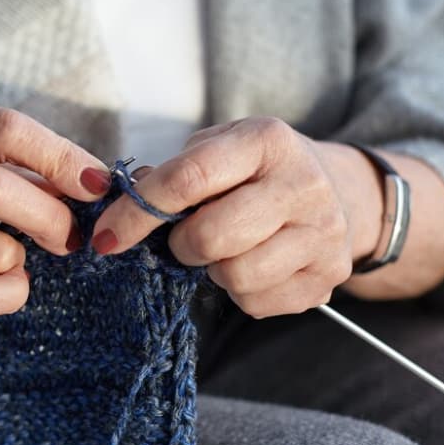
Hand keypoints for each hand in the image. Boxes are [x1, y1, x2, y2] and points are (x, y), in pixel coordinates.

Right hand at [0, 105, 109, 319]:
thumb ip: (23, 166)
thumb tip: (94, 185)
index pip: (3, 127)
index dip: (59, 155)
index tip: (95, 184)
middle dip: (50, 216)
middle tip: (69, 236)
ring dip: (22, 258)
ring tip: (16, 257)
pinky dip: (10, 292)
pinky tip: (11, 284)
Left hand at [91, 117, 361, 317]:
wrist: (338, 190)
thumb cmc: (255, 171)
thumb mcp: (216, 151)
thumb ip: (171, 173)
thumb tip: (121, 200)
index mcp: (266, 140)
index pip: (188, 179)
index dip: (137, 213)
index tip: (105, 237)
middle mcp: (303, 183)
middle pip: (210, 236)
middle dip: (181, 246)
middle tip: (186, 239)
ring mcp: (323, 233)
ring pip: (235, 276)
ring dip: (213, 270)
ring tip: (226, 250)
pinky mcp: (328, 276)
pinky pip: (257, 303)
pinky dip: (241, 292)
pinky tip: (253, 266)